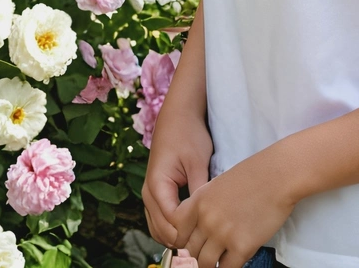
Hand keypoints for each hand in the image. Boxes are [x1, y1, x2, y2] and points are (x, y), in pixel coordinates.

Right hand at [142, 112, 213, 248]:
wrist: (178, 116)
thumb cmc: (189, 134)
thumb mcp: (198, 162)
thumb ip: (198, 192)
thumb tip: (206, 219)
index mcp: (157, 185)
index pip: (172, 222)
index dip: (191, 231)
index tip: (210, 232)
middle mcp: (148, 193)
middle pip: (162, 231)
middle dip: (183, 238)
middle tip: (208, 242)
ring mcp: (149, 195)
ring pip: (158, 229)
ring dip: (176, 237)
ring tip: (201, 238)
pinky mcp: (155, 194)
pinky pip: (159, 221)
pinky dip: (171, 229)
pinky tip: (191, 229)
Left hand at [169, 143, 298, 267]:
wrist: (278, 175)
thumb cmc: (252, 175)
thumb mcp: (219, 184)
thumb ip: (205, 205)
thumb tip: (199, 227)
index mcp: (198, 201)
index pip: (177, 232)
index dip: (181, 243)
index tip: (188, 248)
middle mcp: (206, 219)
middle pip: (190, 251)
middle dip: (195, 257)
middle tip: (203, 259)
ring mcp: (222, 234)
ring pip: (205, 264)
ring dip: (210, 266)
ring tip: (216, 263)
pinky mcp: (241, 247)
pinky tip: (233, 262)